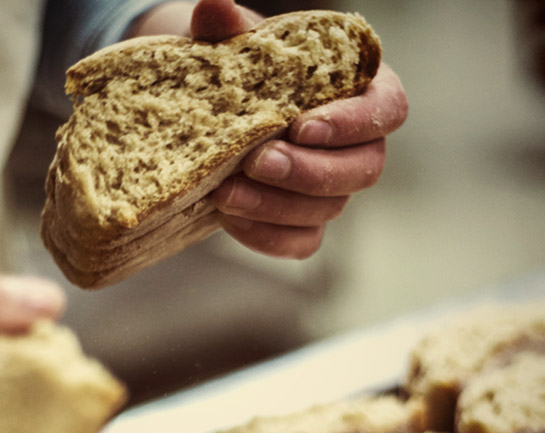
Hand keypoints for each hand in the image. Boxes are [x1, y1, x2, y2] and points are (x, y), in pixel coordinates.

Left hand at [190, 0, 408, 259]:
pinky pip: (300, 242)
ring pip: (328, 209)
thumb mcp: (234, 45)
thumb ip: (230, 29)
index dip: (353, 123)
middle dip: (310, 171)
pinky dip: (267, 237)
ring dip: (277, 206)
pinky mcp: (302, 222)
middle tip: (257, 162)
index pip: (388, 110)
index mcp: (359, 91)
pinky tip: (230, 220)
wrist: (212, 113)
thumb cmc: (239, 72)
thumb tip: (213, 5)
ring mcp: (331, 189)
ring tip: (226, 193)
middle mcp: (355, 145)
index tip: (302, 125)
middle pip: (364, 169)